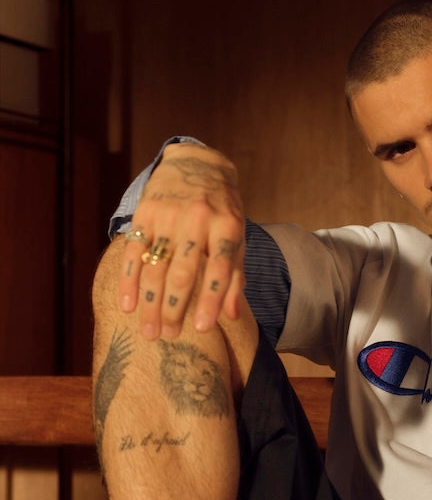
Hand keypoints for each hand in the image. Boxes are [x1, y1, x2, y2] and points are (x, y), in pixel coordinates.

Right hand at [117, 143, 245, 339]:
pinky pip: (133, 250)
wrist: (197, 163)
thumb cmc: (222, 210)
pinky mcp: (145, 212)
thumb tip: (232, 316)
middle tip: (168, 336)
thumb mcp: (237, 236)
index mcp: (227, 226)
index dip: (210, 299)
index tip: (203, 329)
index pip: (219, 268)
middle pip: (183, 271)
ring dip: (151, 302)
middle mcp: (197, 219)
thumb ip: (235, 275)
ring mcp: (168, 215)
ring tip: (149, 331)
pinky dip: (128, 279)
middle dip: (174, 307)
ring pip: (156, 265)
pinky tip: (127, 304)